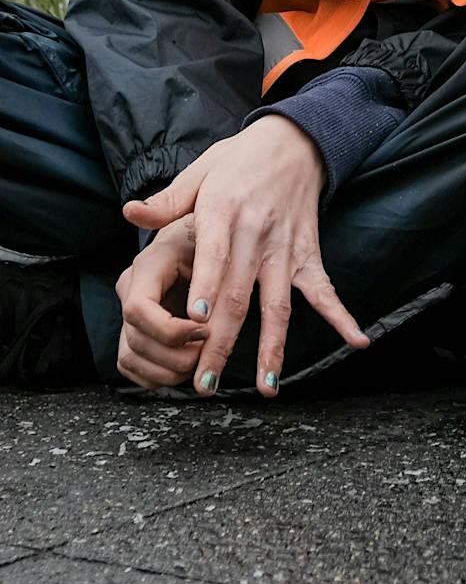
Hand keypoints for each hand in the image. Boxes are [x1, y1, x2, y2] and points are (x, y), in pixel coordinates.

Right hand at [114, 218, 207, 390]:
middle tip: (208, 352)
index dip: (169, 329)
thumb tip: (132, 210)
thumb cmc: (215, 226)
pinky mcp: (137, 330)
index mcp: (148, 264)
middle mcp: (132, 290)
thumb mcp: (206, 215)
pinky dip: (158, 376)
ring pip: (132, 357)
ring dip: (167, 370)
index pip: (137, 307)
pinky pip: (134, 366)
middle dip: (174, 355)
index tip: (204, 330)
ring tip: (200, 362)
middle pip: (136, 339)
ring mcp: (132, 313)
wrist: (210, 236)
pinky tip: (185, 370)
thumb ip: (171, 207)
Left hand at [121, 117, 368, 397]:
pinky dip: (340, 315)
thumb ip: (167, 200)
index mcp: (223, 212)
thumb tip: (130, 214)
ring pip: (278, 304)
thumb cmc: (240, 158)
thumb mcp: (201, 170)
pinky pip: (324, 289)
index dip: (208, 287)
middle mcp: (257, 234)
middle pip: (240, 295)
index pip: (215, 255)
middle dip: (222, 342)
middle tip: (205, 382)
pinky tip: (356, 340)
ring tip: (266, 386)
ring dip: (272, 347)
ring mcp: (285, 247)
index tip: (197, 321)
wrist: (297, 140)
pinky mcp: (308, 252)